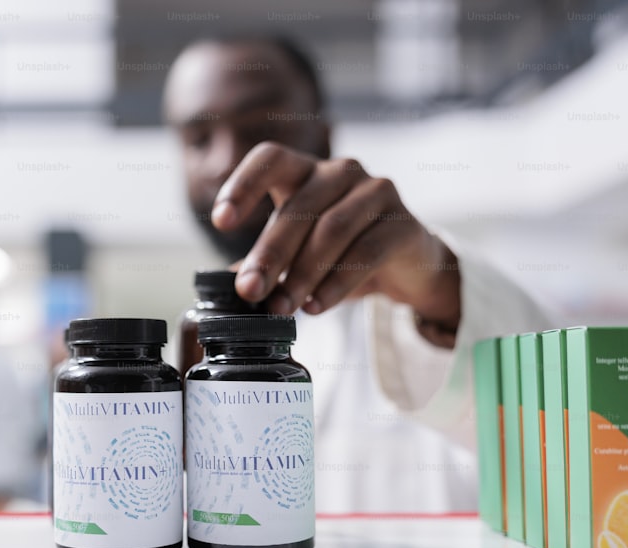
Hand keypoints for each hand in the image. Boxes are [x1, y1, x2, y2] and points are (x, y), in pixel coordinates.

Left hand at [213, 142, 460, 347]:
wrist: (407, 268)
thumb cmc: (342, 253)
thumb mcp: (297, 255)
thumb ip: (265, 263)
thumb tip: (227, 285)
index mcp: (306, 171)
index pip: (270, 159)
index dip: (243, 185)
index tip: (220, 221)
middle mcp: (340, 171)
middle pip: (298, 207)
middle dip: (269, 254)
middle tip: (249, 291)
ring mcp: (376, 191)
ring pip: (331, 230)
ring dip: (302, 274)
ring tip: (283, 308)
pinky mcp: (404, 223)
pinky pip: (366, 252)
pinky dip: (337, 283)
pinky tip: (317, 306)